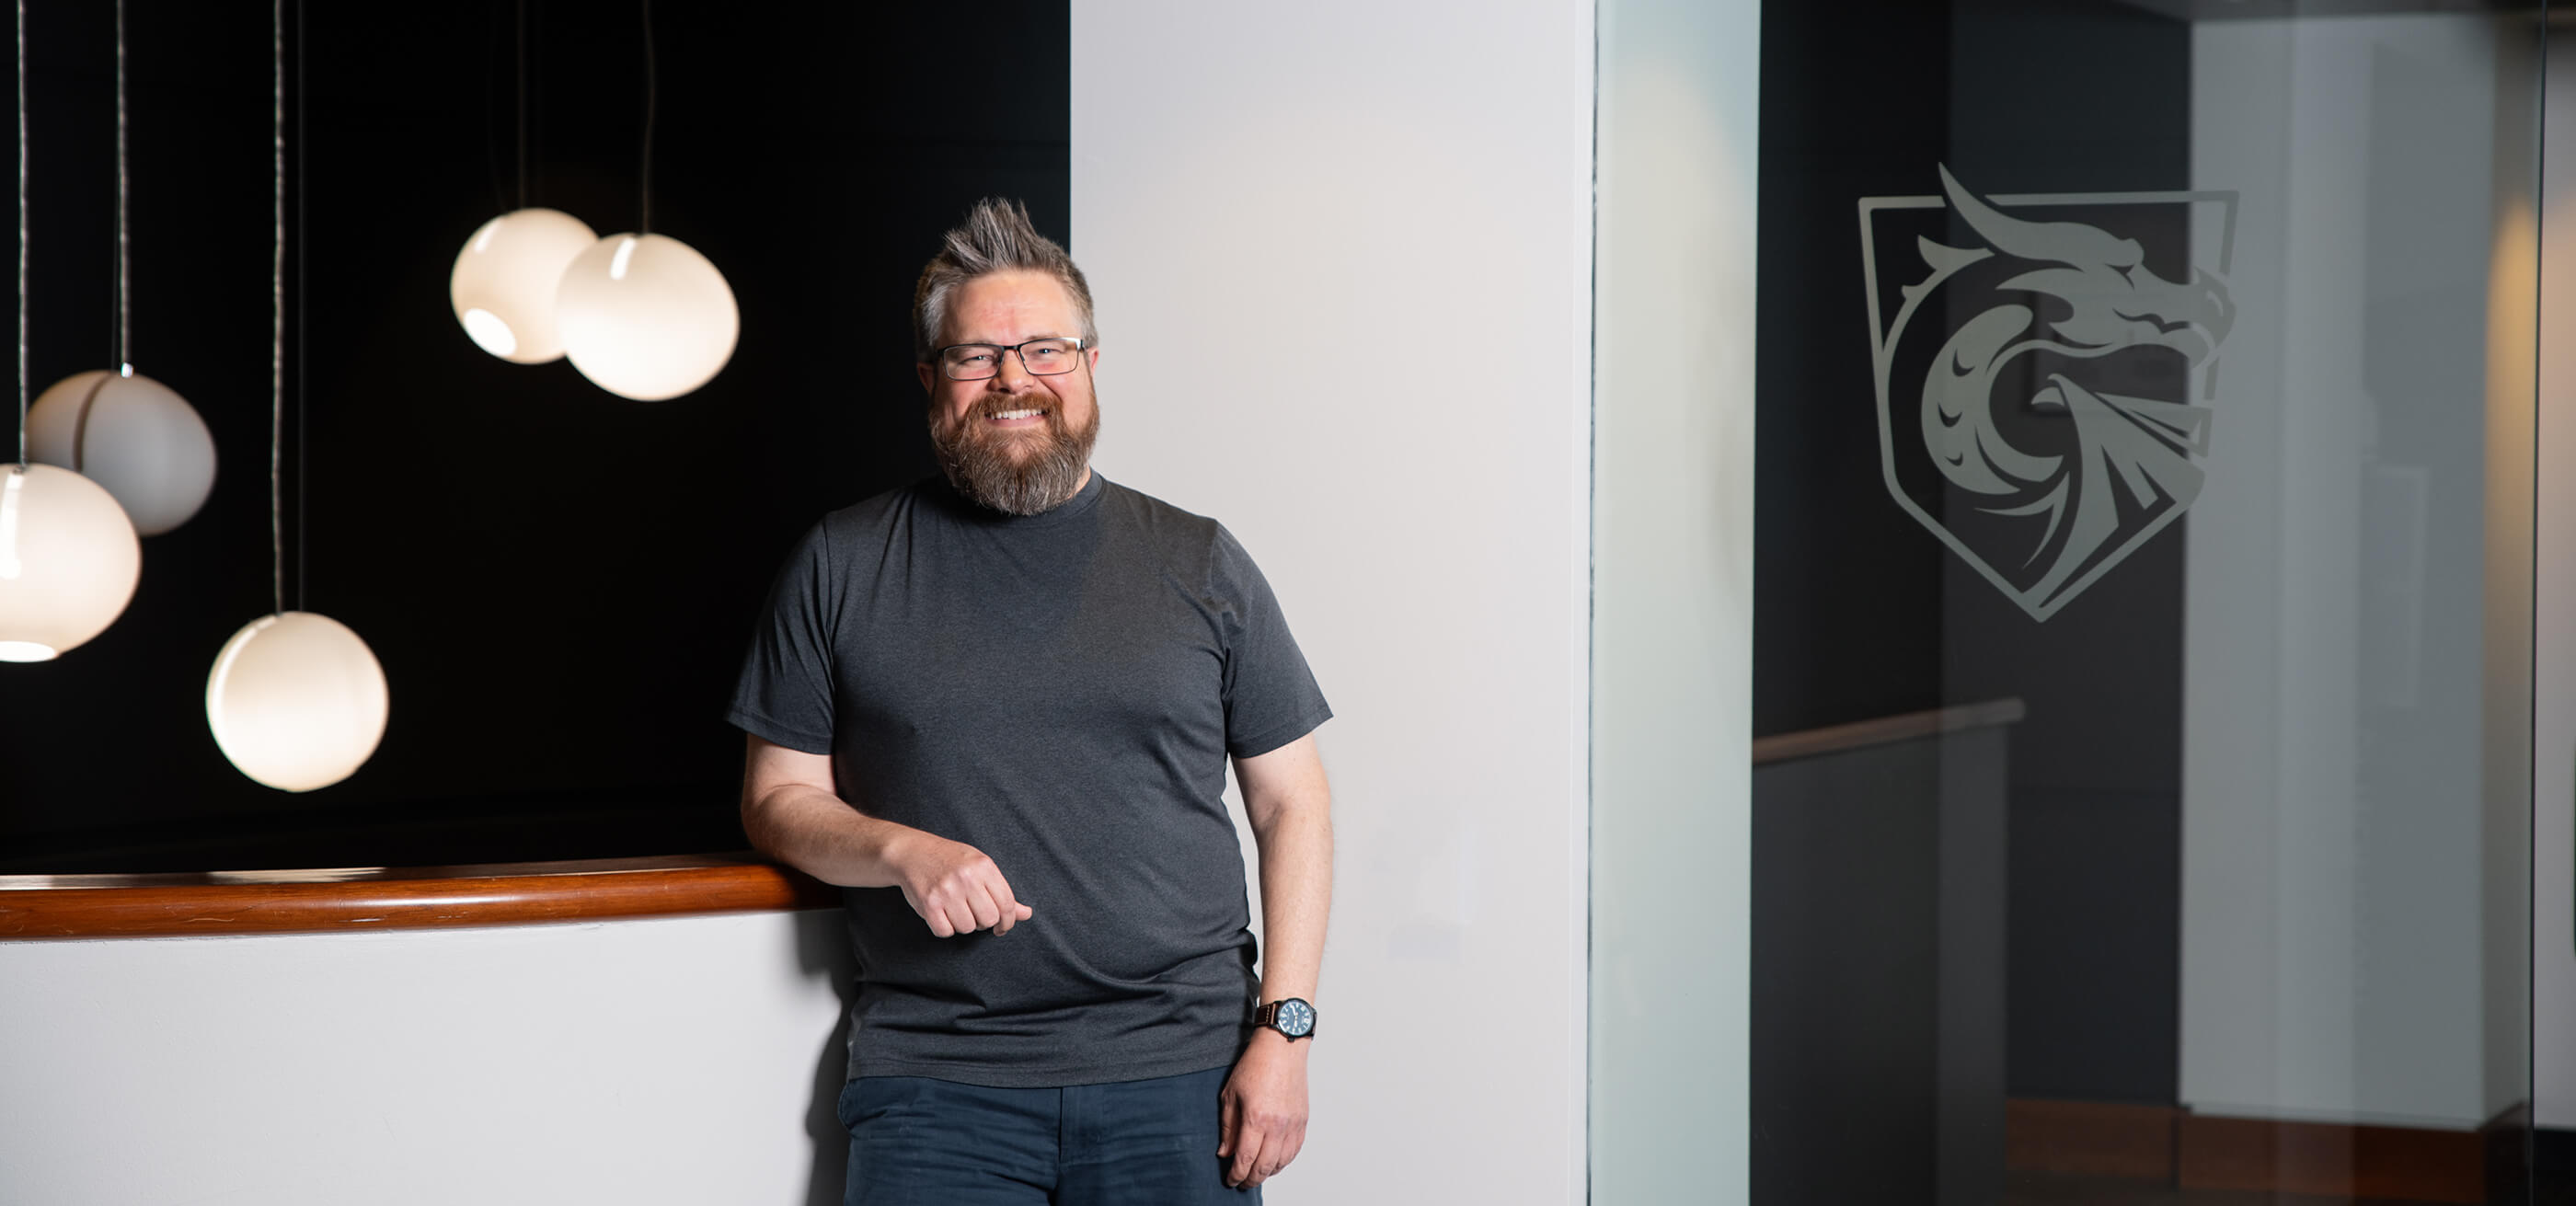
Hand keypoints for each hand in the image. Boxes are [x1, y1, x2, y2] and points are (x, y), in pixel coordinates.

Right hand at [889, 833, 1031, 937]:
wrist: (913, 852)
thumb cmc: (951, 861)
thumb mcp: (980, 868)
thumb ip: (1003, 893)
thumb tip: (1027, 914)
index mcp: (984, 866)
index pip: (1007, 904)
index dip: (1008, 921)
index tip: (1002, 927)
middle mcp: (966, 878)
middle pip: (988, 919)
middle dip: (983, 922)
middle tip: (974, 913)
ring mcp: (946, 891)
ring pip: (967, 928)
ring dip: (963, 924)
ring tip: (956, 910)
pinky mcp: (928, 904)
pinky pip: (945, 931)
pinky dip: (945, 928)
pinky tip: (942, 914)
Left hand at [1218, 1030, 1308, 1188]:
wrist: (1282, 1048)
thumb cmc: (1256, 1065)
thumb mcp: (1230, 1095)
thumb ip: (1228, 1127)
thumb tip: (1225, 1152)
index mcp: (1255, 1118)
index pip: (1244, 1159)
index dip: (1236, 1175)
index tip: (1230, 1180)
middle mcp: (1277, 1125)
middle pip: (1264, 1166)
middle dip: (1251, 1179)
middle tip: (1242, 1183)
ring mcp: (1293, 1124)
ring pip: (1282, 1161)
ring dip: (1269, 1172)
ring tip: (1257, 1174)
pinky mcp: (1303, 1120)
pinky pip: (1295, 1150)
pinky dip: (1284, 1161)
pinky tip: (1275, 1162)